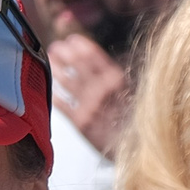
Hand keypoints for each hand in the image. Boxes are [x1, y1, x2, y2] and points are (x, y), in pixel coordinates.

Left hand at [48, 35, 130, 157]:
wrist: (140, 151)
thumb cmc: (140, 120)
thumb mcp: (137, 93)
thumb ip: (120, 77)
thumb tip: (106, 61)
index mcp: (118, 80)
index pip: (95, 57)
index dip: (81, 46)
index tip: (71, 39)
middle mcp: (101, 91)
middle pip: (78, 66)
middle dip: (66, 54)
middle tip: (57, 47)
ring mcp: (89, 107)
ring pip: (67, 82)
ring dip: (57, 68)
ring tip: (51, 58)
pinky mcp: (81, 123)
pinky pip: (62, 105)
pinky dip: (54, 93)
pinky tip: (48, 85)